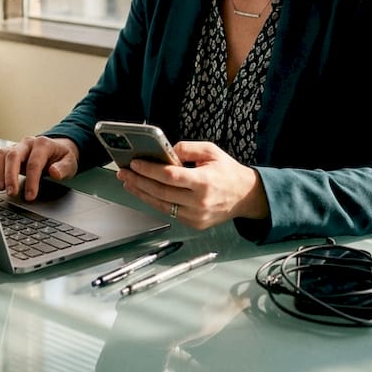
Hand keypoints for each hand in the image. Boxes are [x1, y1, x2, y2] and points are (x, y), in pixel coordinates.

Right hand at [0, 135, 79, 200]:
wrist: (57, 149)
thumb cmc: (62, 157)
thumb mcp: (70, 162)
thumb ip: (63, 168)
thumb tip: (54, 172)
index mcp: (43, 144)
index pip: (34, 163)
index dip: (31, 181)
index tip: (30, 196)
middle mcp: (27, 143)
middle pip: (13, 155)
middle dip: (10, 175)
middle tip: (11, 192)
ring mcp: (16, 146)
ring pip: (1, 154)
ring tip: (0, 188)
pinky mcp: (8, 153)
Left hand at [117, 140, 266, 228]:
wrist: (246, 196)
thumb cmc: (228, 172)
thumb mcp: (211, 151)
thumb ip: (187, 148)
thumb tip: (166, 152)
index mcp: (205, 182)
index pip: (171, 176)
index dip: (150, 170)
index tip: (135, 163)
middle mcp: (200, 202)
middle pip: (161, 192)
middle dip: (139, 181)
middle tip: (124, 172)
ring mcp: (196, 216)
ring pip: (161, 205)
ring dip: (141, 193)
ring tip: (129, 182)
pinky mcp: (194, 223)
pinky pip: (169, 212)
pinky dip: (154, 201)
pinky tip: (144, 192)